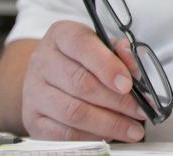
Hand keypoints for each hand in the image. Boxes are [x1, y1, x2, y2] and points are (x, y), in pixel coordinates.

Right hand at [20, 20, 147, 141]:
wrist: (46, 76)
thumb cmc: (80, 58)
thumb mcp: (100, 45)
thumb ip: (119, 52)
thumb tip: (133, 63)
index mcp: (61, 35)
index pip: (83, 45)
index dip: (107, 66)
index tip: (128, 84)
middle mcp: (42, 61)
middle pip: (81, 83)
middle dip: (117, 101)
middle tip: (140, 111)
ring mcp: (34, 92)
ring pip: (74, 112)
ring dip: (108, 123)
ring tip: (132, 129)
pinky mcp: (32, 119)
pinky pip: (64, 134)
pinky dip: (91, 136)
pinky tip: (109, 135)